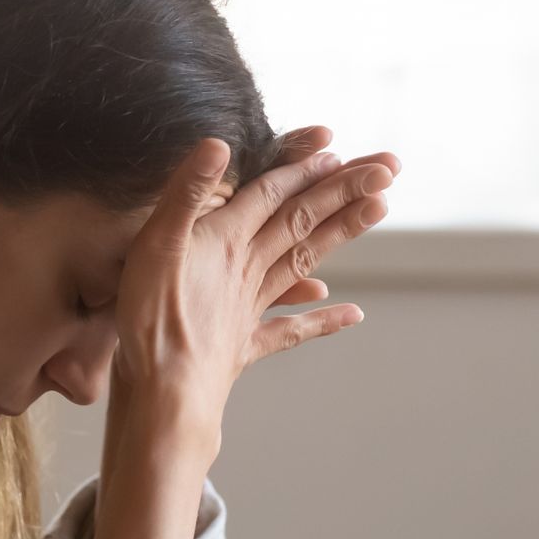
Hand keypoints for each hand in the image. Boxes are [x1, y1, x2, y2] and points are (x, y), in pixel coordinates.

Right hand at [109, 125, 396, 430]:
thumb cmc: (150, 321)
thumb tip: (218, 143)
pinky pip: (292, 330)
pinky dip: (323, 321)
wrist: (163, 395)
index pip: (274, 194)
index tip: (340, 149)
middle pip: (302, 221)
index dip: (304, 169)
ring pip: (306, 261)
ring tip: (380, 210)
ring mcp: (251, 309)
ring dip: (342, 233)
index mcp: (225, 242)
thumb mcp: (154, 245)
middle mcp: (247, 270)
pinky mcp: (245, 346)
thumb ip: (186, 193)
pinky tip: (355, 314)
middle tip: (388, 168)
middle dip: (344, 191)